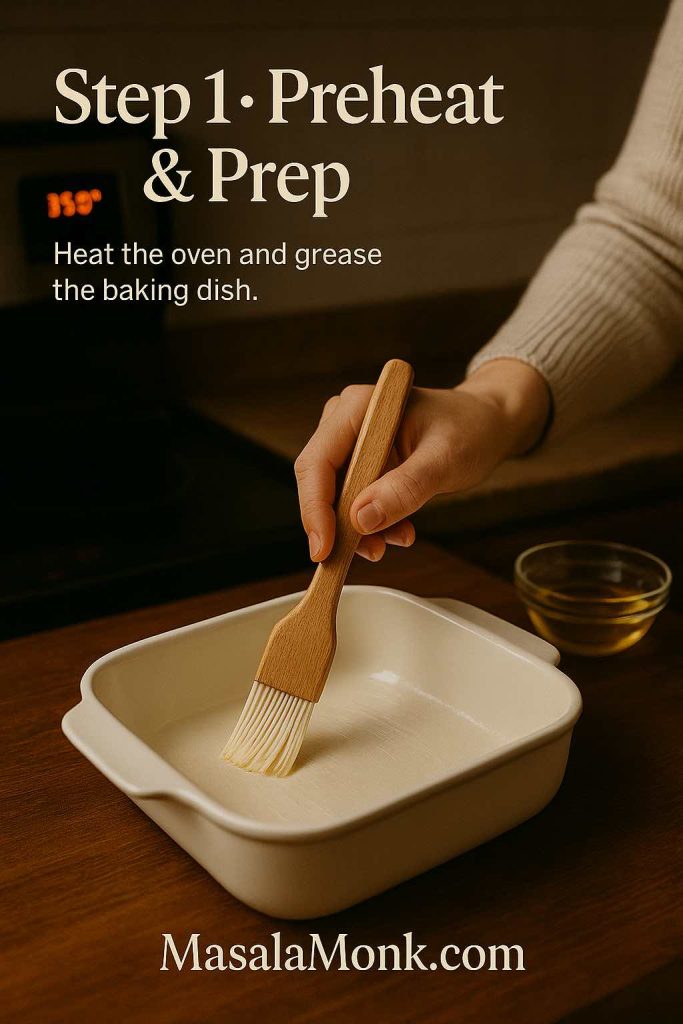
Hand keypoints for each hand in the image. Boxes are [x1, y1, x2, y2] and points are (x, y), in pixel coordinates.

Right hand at [294, 358, 549, 560]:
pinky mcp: (362, 465)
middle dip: (338, 525)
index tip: (324, 549)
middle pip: (318, 483)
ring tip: (398, 538)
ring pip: (334, 499)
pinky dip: (372, 525)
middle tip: (366, 554)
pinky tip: (399, 531)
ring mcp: (352, 444)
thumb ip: (405, 487)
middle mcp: (345, 422)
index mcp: (358, 407)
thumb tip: (362, 519)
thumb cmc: (470, 428)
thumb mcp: (445, 459)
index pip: (317, 463)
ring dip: (359, 529)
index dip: (315, 509)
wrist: (487, 426)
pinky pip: (353, 504)